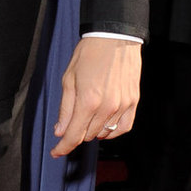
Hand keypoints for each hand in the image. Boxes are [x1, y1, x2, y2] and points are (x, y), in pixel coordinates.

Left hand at [51, 36, 141, 156]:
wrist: (114, 38)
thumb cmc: (88, 54)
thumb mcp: (68, 79)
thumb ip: (65, 108)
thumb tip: (60, 131)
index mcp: (88, 101)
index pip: (74, 135)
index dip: (63, 147)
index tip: (56, 152)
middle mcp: (107, 107)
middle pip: (88, 135)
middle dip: (75, 133)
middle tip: (70, 121)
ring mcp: (122, 105)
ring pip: (104, 133)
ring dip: (92, 130)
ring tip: (87, 115)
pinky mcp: (133, 102)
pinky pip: (123, 127)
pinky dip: (112, 130)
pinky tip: (104, 123)